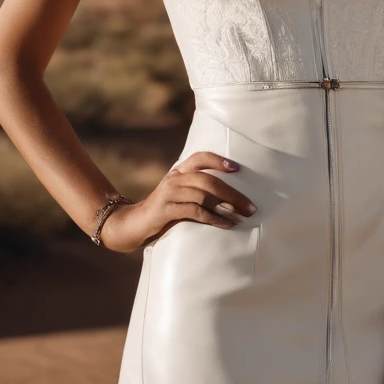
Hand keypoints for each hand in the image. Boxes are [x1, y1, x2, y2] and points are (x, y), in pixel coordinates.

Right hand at [99, 150, 256, 253]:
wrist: (132, 225)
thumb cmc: (163, 213)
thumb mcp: (179, 197)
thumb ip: (197, 192)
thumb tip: (231, 200)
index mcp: (178, 172)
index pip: (200, 158)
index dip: (219, 161)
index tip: (237, 169)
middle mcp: (174, 179)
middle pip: (208, 180)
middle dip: (233, 193)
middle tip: (251, 207)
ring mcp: (168, 193)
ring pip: (203, 194)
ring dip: (227, 207)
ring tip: (242, 216)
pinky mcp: (165, 210)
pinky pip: (195, 211)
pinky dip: (214, 218)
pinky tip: (226, 224)